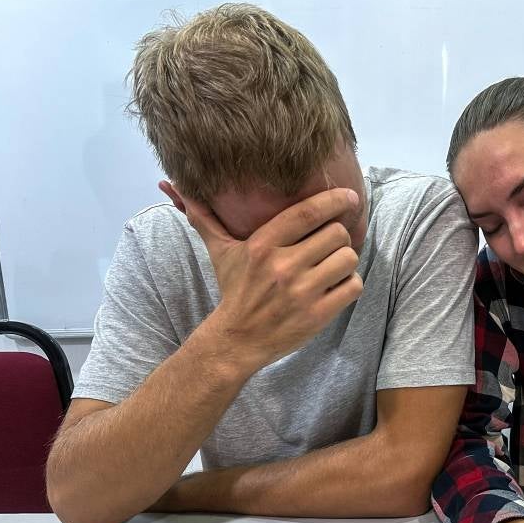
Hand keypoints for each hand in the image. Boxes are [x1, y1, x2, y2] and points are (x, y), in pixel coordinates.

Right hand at [159, 181, 363, 373]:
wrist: (237, 340)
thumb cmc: (234, 290)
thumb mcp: (220, 251)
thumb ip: (204, 216)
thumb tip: (170, 182)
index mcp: (262, 245)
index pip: (307, 212)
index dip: (334, 200)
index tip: (349, 197)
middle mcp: (282, 266)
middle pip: (336, 233)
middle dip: (339, 236)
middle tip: (331, 244)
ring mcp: (301, 292)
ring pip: (348, 258)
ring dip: (346, 261)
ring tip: (333, 266)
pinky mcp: (317, 315)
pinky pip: (353, 287)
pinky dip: (350, 285)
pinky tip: (336, 287)